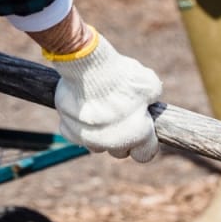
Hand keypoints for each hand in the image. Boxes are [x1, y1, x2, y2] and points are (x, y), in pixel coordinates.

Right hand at [45, 29, 162, 161]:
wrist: (87, 67)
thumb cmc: (121, 75)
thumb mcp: (149, 84)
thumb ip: (151, 99)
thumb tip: (147, 101)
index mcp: (138, 136)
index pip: (144, 154)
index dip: (144, 142)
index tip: (140, 129)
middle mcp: (114, 144)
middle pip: (120, 151)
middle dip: (121, 137)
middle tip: (119, 115)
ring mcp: (90, 140)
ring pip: (97, 144)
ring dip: (99, 132)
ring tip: (99, 109)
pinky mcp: (69, 131)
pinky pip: (75, 134)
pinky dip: (77, 124)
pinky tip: (81, 107)